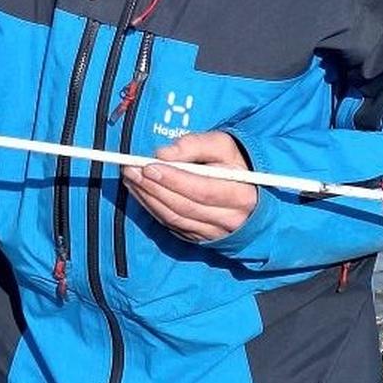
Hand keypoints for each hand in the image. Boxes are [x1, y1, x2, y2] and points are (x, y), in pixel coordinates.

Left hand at [122, 130, 256, 242]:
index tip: (148, 165)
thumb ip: (194, 144)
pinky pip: (173, 226)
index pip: (202, 190)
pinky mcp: (202, 238)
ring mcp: (216, 232)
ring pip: (175, 219)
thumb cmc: (234, 162)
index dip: (173, 179)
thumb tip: (163, 154)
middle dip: (154, 188)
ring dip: (148, 199)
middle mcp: (231, 219)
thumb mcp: (222, 144)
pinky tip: (141, 193)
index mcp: (241, 194)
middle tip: (130, 170)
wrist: (251, 190)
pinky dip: (153, 209)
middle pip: (185, 207)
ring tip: (131, 179)